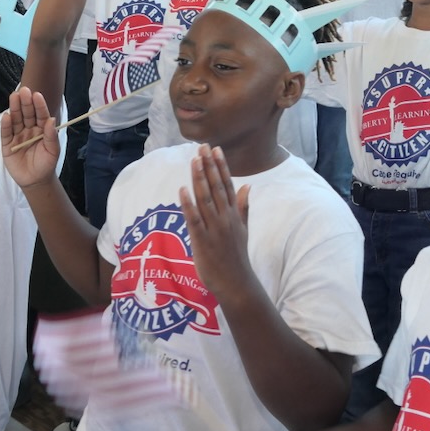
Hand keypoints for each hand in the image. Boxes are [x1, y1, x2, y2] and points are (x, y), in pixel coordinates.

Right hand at [1, 87, 61, 190]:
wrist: (35, 180)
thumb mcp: (53, 151)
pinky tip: (6, 116)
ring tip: (14, 97)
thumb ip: (51, 136)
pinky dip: (6, 125)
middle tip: (24, 91)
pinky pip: (6, 133)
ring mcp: (18, 135)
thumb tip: (52, 120)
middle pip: (27, 114)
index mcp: (42, 129)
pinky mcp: (7, 144)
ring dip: (15, 109)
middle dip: (25, 103)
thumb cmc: (46, 163)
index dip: (39, 105)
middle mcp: (29, 129)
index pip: (40, 115)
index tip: (37, 95)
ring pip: (16, 120)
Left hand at [179, 145, 252, 298]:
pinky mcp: (202, 241)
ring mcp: (214, 229)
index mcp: (234, 214)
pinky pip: (194, 220)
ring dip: (199, 179)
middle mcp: (225, 218)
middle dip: (209, 166)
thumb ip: (244, 206)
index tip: (216, 150)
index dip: (221, 166)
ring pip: (205, 199)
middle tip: (202, 147)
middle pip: (216, 187)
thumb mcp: (243, 229)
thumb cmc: (236, 256)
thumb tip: (247, 185)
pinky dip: (188, 205)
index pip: (228, 185)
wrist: (236, 283)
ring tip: (194, 161)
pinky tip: (182, 190)